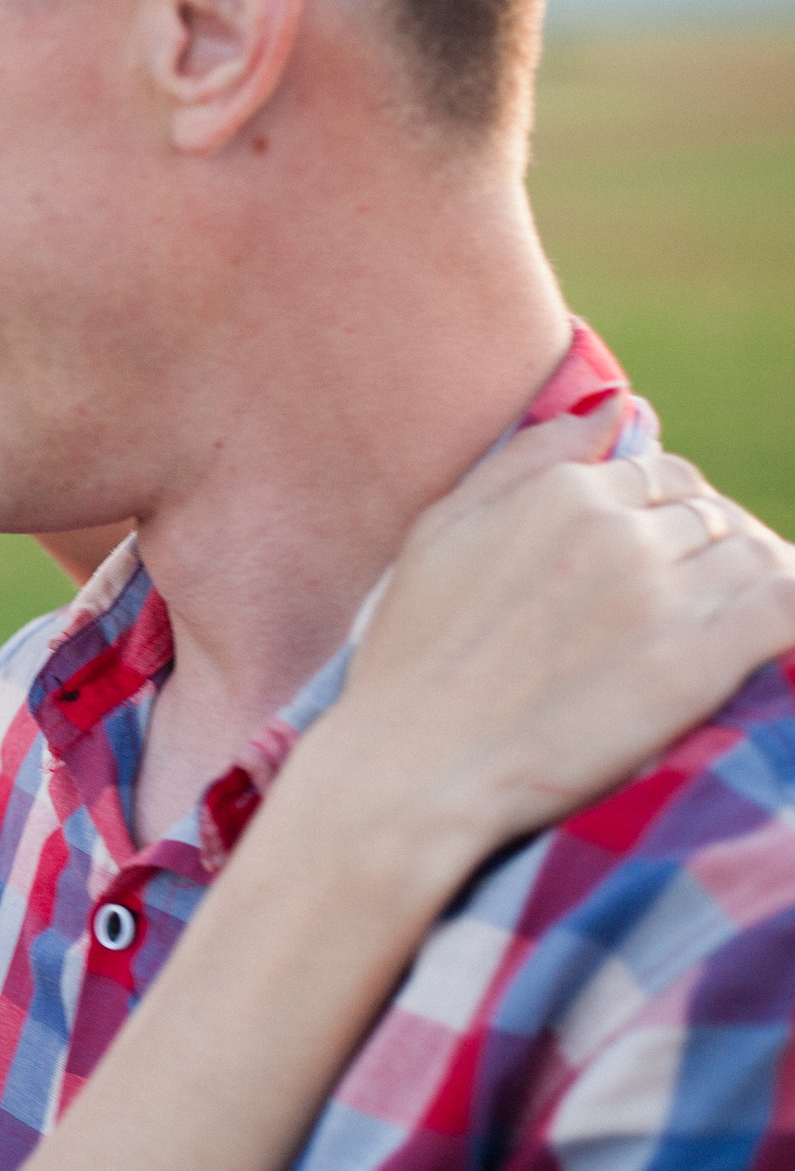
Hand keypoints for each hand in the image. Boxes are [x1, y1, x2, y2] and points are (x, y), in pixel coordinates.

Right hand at [272, 403, 794, 893]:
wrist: (415, 765)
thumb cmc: (413, 656)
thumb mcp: (439, 531)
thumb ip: (527, 458)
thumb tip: (616, 405)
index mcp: (558, 492)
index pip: (656, 471)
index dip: (656, 514)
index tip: (641, 564)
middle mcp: (616, 528)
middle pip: (706, 511)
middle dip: (698, 547)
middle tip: (674, 606)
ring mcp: (661, 592)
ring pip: (752, 553)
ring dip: (742, 583)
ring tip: (710, 628)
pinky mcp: (699, 660)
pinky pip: (786, 605)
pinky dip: (785, 610)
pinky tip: (757, 640)